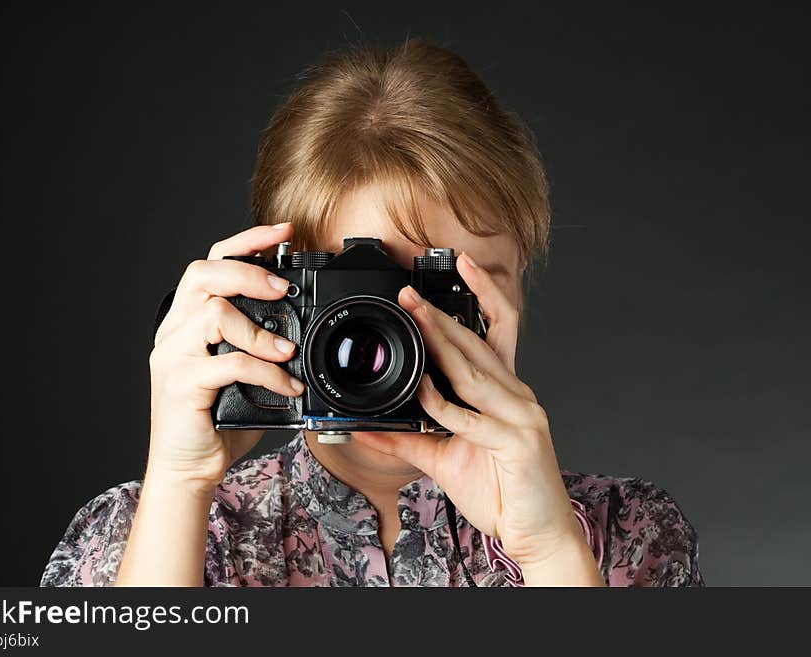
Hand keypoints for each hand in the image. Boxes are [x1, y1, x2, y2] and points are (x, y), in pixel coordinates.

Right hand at [147, 222, 304, 492]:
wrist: (189, 467)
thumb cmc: (216, 420)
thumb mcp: (243, 373)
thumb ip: (260, 346)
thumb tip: (300, 330)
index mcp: (189, 321)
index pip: (212, 263)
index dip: (247, 241)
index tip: (283, 232)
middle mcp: (175, 331)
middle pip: (202, 273)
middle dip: (247, 271)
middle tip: (282, 288)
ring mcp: (173, 356)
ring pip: (212, 312)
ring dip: (259, 330)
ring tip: (287, 352)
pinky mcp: (181, 384)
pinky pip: (228, 362)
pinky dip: (264, 370)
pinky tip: (285, 384)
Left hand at [351, 253, 591, 572]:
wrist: (537, 534)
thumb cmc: (502, 491)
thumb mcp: (446, 458)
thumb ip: (411, 438)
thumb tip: (369, 426)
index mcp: (506, 391)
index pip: (499, 329)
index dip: (483, 294)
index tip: (460, 266)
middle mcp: (518, 396)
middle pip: (480, 342)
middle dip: (442, 314)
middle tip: (409, 292)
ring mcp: (522, 416)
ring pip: (474, 370)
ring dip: (441, 341)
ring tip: (415, 316)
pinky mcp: (519, 442)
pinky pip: (470, 417)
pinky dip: (442, 401)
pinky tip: (421, 387)